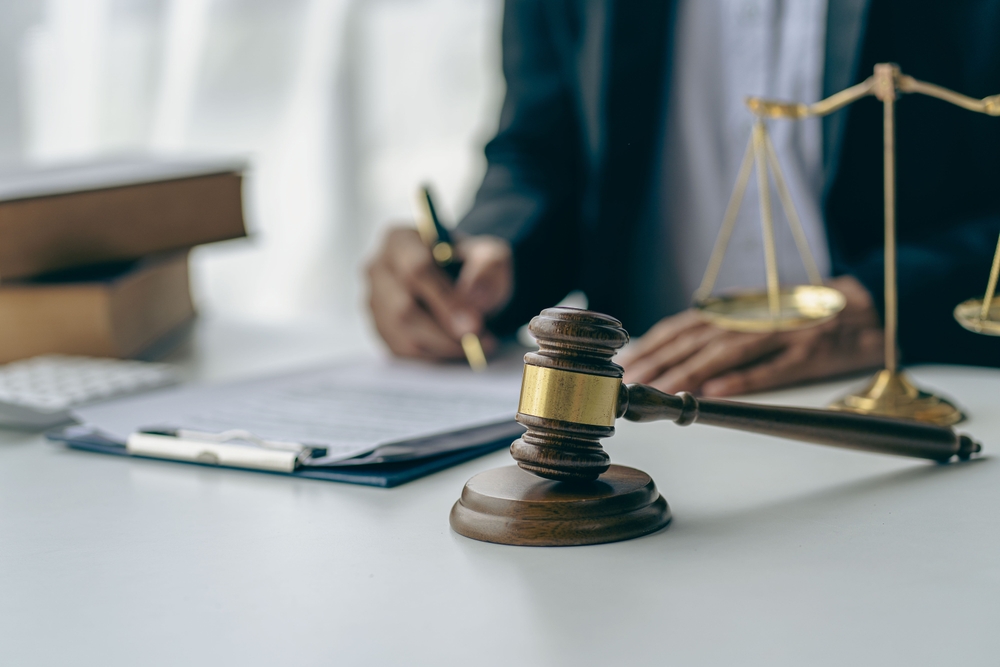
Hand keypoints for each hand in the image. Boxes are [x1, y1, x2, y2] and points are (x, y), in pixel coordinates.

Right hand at [366, 227, 512, 359]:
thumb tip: (473, 297)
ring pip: (402, 335)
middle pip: (403, 308)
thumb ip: (488, 269)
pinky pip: (402, 351)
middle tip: (479, 342)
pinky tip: (457, 349)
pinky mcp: (380, 328)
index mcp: (400, 240)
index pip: (416, 270)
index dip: (445, 301)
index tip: (474, 324)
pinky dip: (434, 356)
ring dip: (443, 347)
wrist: (465, 283)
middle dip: (445, 331)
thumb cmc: (474, 266)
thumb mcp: (492, 257)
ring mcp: (374, 301)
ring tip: (476, 345)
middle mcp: (378, 269)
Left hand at [618, 276, 883, 396]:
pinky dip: (742, 380)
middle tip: (633, 383)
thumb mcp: (756, 311)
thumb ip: (719, 327)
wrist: (869, 304)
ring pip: (727, 353)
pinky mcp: (810, 354)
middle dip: (661, 361)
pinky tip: (715, 392)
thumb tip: (675, 348)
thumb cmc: (804, 313)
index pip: (684, 326)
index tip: (627, 363)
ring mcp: (781, 334)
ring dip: (690, 372)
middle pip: (698, 340)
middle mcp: (754, 318)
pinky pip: (772, 369)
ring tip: (662, 390)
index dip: (654, 344)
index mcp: (738, 309)